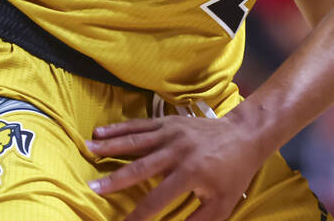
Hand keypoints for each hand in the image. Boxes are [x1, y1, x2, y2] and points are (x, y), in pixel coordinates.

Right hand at [86, 106, 267, 220]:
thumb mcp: (222, 204)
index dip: (136, 217)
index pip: (156, 200)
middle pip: (140, 167)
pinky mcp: (171, 122)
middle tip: (90, 188)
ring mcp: (173, 133)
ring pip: (136, 140)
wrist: (246, 133)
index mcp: (190, 172)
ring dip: (110, 145)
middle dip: (115, 180)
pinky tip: (101, 132)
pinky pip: (141, 125)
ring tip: (88, 149)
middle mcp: (178, 151)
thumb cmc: (234, 172)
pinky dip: (120, 128)